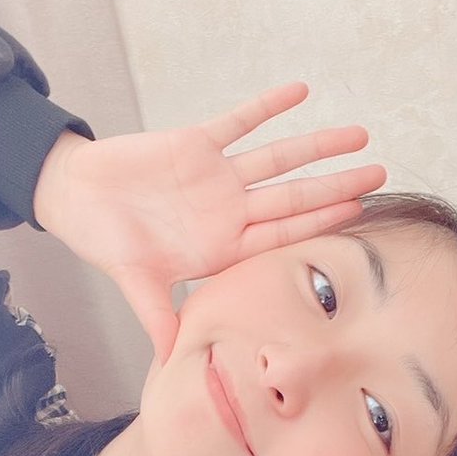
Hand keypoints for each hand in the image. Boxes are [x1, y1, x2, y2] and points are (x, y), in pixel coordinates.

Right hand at [33, 83, 385, 362]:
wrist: (76, 196)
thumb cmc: (103, 241)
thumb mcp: (135, 283)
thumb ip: (158, 319)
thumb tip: (169, 364)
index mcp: (219, 246)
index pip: (280, 235)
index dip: (318, 224)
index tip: (357, 216)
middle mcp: (227, 211)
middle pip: (292, 197)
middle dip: (336, 186)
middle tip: (380, 174)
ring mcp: (215, 176)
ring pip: (277, 158)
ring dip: (317, 145)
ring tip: (360, 134)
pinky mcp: (196, 142)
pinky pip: (239, 120)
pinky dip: (267, 106)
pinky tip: (301, 91)